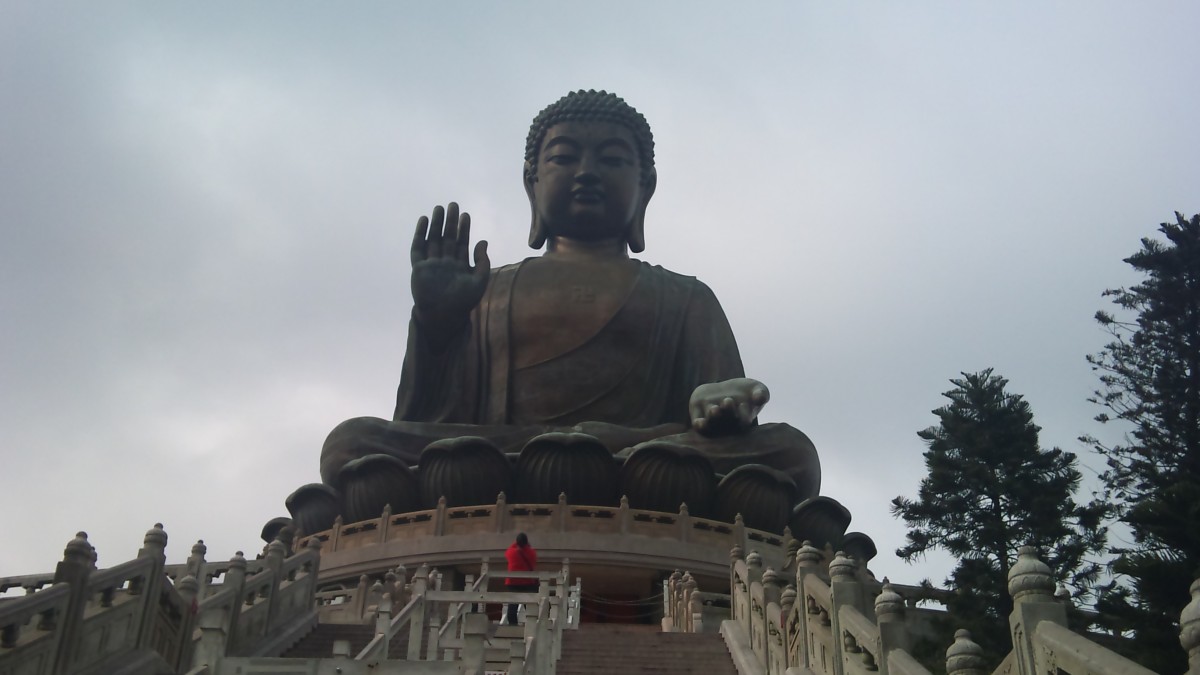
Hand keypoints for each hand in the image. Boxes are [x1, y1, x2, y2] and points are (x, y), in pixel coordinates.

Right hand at [410, 203, 490, 329]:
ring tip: (438, 208)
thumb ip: (482, 262)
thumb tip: (483, 241)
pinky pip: (418, 248)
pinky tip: (423, 221)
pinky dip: (420, 234)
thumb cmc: (463, 302)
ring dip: (436, 224)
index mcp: (459, 266)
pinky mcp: (419, 268)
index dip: (464, 228)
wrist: (444, 316)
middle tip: (453, 205)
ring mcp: (431, 264)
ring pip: (433, 239)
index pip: (461, 242)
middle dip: (450, 222)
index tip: (466, 215)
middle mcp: (445, 263)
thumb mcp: (479, 282)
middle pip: (447, 237)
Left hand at [689, 378, 769, 436]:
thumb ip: (761, 394)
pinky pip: (699, 427)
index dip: (744, 415)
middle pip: (727, 421)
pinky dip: (699, 426)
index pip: (743, 421)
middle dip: (727, 412)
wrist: (724, 390)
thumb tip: (760, 398)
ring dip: (713, 418)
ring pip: (712, 424)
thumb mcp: (757, 389)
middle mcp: (727, 424)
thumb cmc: (746, 392)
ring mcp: (713, 422)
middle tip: (728, 401)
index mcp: (742, 421)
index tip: (745, 405)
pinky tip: (699, 422)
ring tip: (714, 409)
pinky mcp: (699, 418)